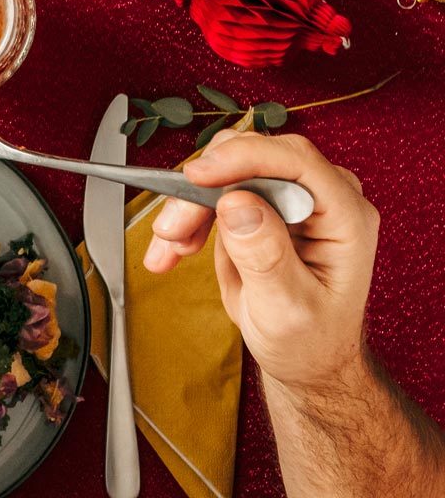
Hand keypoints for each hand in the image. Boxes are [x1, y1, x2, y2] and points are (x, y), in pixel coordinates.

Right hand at [142, 130, 378, 390]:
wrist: (304, 359)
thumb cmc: (310, 341)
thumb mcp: (288, 310)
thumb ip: (266, 257)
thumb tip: (237, 203)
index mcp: (346, 218)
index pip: (298, 163)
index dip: (246, 158)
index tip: (199, 176)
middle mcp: (320, 200)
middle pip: (254, 161)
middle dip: (205, 188)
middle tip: (174, 227)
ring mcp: (287, 200)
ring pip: (225, 172)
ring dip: (188, 205)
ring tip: (171, 247)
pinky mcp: (258, 207)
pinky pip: (211, 193)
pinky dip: (186, 218)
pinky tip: (171, 250)